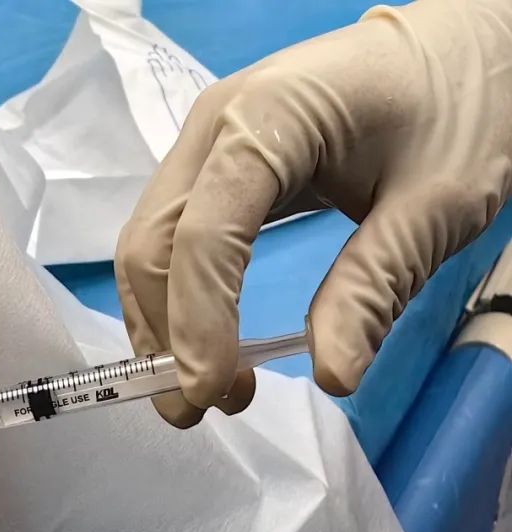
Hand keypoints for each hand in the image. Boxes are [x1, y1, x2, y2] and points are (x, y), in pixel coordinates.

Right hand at [116, 0, 511, 426]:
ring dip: (161, 323)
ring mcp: (203, 143)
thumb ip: (375, 287)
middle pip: (153, 244)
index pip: (205, 234)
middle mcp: (213, 126)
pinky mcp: (209, 165)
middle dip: (165, 333)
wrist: (457, 51)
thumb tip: (333, 377)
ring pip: (146, 245)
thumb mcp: (437, 205)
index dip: (199, 321)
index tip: (214, 393)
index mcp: (267, 118)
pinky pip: (168, 239)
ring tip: (209, 386)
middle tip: (206, 407)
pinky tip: (200, 341)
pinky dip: (173, 298)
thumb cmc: (457, 113)